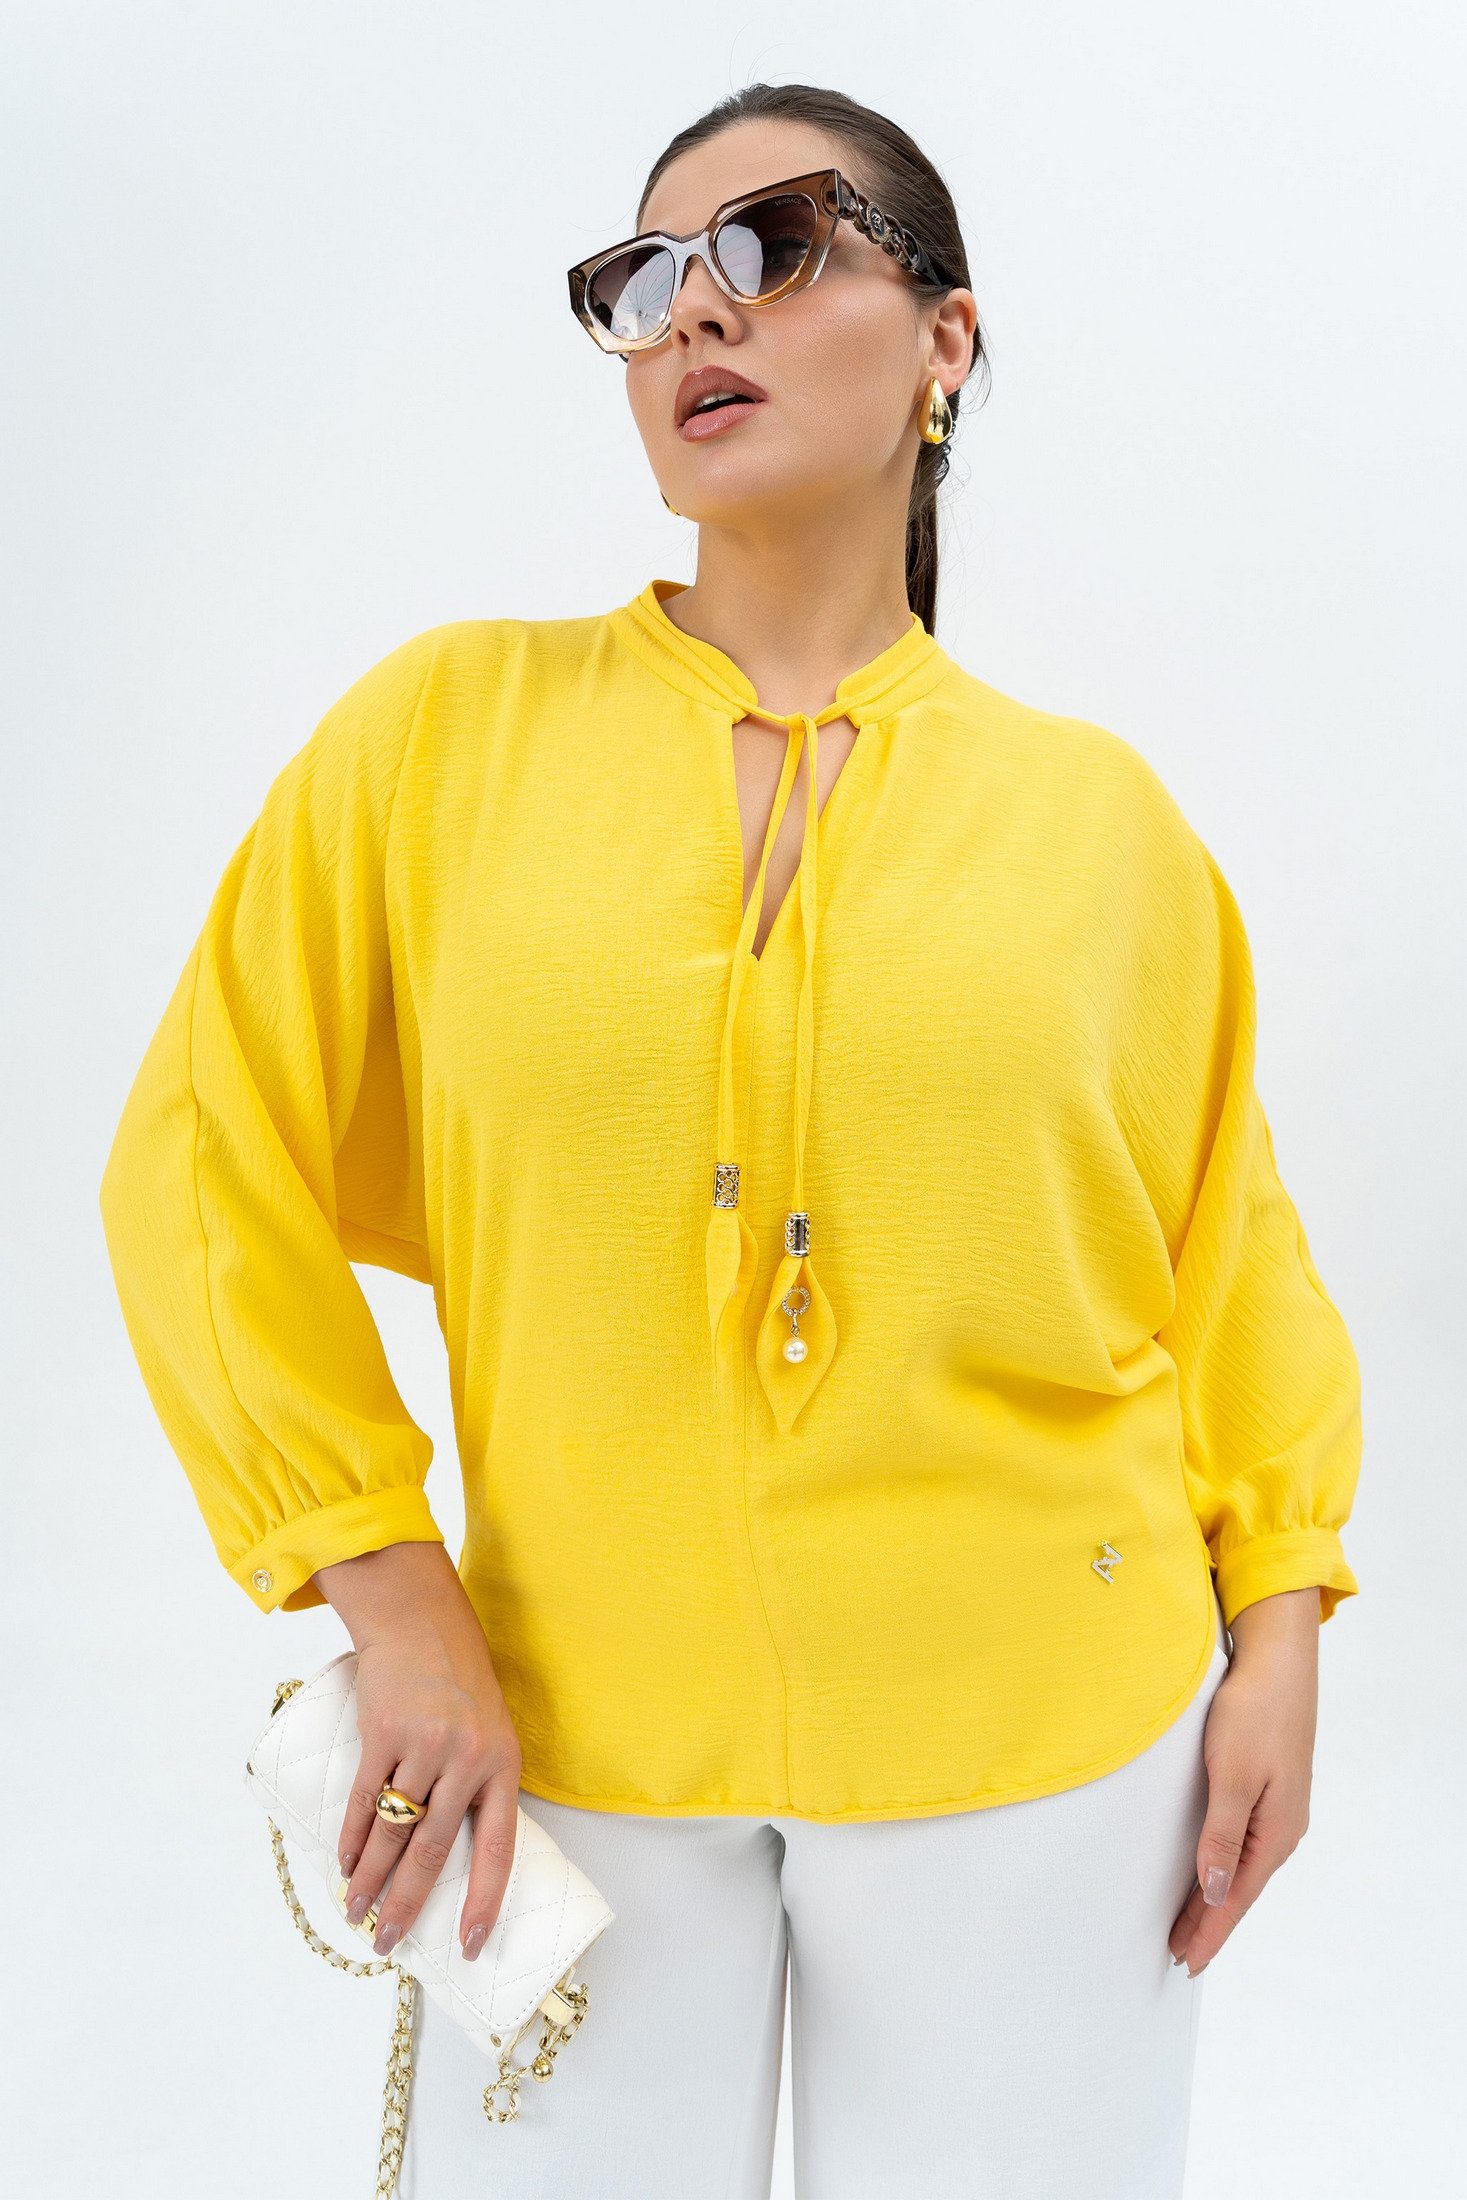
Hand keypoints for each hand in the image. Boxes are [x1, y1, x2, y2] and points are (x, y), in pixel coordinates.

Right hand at [314, 1541, 522, 1961]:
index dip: (483, 1901)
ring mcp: (425, 1745)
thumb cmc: (459, 1686)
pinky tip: (346, 1865)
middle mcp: (467, 1760)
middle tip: (386, 1940)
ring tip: (356, 1910)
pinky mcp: (384, 1732)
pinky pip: (363, 1800)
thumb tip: (452, 1862)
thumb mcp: (490, 1734)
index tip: (467, 1945)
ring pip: (393, 1832)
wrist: (423, 1625)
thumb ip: (477, 1789)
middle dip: (406, 1905)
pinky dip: (351, 1840)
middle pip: (432, 1852)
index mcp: (503, 1766)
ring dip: (371, 1879)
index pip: (498, 1849)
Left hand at [1169, 1586, 1320, 1977]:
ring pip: (1241, 1867)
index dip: (1210, 1931)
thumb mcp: (1233, 1777)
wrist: (1279, 1662)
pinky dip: (1224, 1866)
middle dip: (1209, 1923)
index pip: (1236, 1898)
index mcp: (1275, 1833)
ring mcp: (1278, 1809)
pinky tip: (1213, 1870)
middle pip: (1240, 1889)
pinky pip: (1244, 1843)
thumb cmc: (1255, 1713)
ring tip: (1190, 1924)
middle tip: (1179, 1953)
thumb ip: (1223, 1836)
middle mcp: (1281, 1828)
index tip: (1186, 1961)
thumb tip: (1216, 1890)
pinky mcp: (1269, 1789)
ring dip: (1215, 1896)